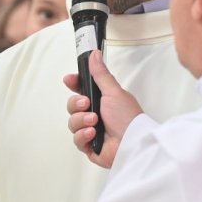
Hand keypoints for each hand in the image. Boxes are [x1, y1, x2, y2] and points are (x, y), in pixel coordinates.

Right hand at [63, 50, 142, 168]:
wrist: (132, 142)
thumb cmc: (127, 117)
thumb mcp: (113, 91)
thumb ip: (100, 74)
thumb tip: (94, 54)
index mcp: (101, 101)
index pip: (81, 90)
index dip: (73, 84)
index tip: (69, 79)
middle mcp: (95, 115)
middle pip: (72, 106)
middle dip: (77, 105)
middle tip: (87, 104)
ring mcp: (91, 131)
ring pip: (72, 123)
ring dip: (81, 121)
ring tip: (94, 122)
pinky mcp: (90, 147)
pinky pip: (76, 140)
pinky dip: (83, 136)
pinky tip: (92, 134)